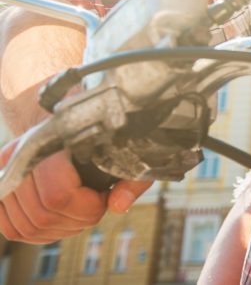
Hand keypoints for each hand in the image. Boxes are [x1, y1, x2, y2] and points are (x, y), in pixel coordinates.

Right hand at [0, 141, 150, 243]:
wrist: (66, 124)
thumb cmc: (100, 136)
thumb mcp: (125, 151)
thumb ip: (130, 178)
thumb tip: (119, 205)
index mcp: (49, 143)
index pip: (58, 196)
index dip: (87, 206)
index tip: (103, 196)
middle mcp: (17, 158)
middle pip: (44, 216)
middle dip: (77, 220)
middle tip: (95, 205)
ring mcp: (3, 175)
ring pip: (27, 227)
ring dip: (61, 229)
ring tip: (81, 211)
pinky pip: (13, 229)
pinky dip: (41, 234)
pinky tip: (62, 222)